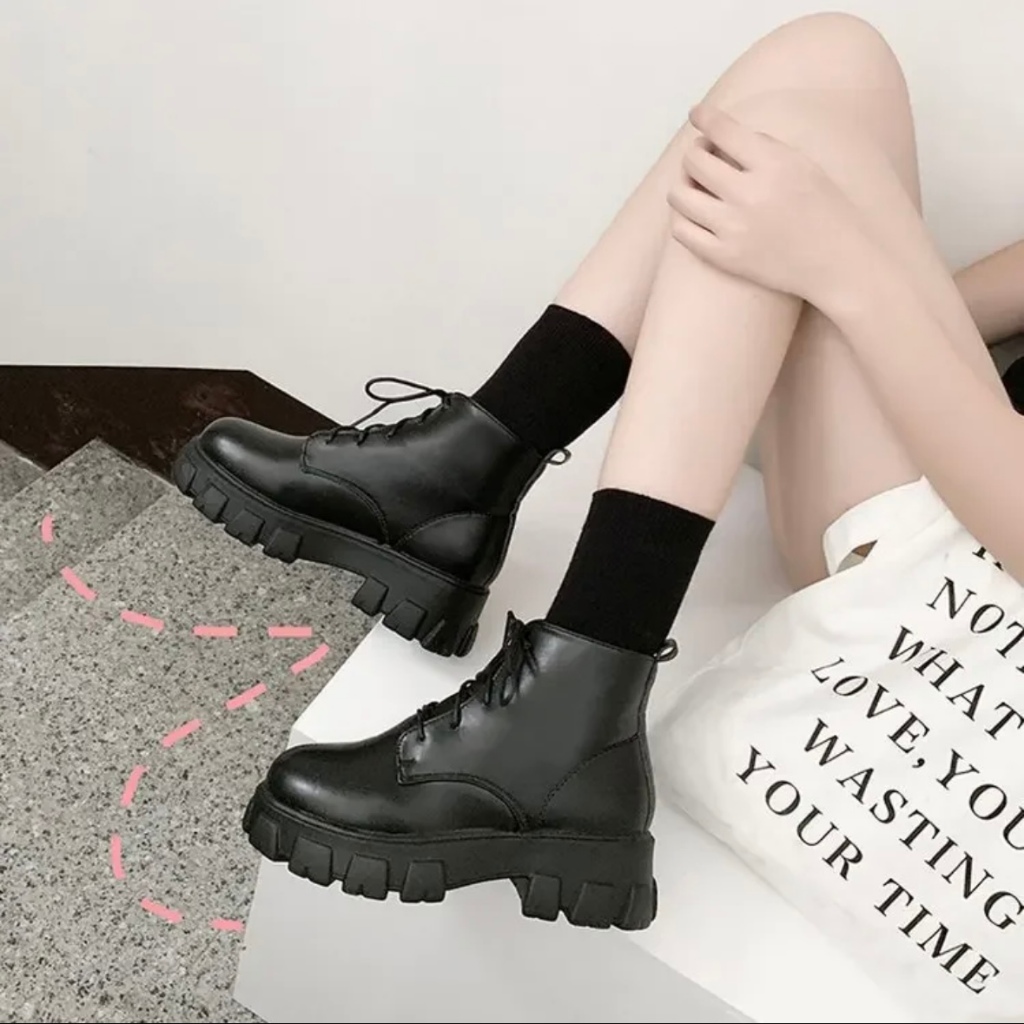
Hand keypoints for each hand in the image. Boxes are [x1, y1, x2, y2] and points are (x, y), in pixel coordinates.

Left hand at [668, 103, 874, 305]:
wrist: (838, 264)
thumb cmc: (825, 211)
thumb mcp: (803, 165)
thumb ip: (764, 148)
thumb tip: (723, 136)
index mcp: (773, 164)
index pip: (722, 130)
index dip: (704, 117)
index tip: (697, 114)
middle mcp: (749, 194)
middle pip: (693, 161)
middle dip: (695, 153)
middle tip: (705, 157)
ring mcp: (732, 228)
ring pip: (678, 195)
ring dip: (683, 185)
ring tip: (696, 187)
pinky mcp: (723, 257)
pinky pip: (681, 231)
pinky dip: (682, 217)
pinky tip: (695, 214)